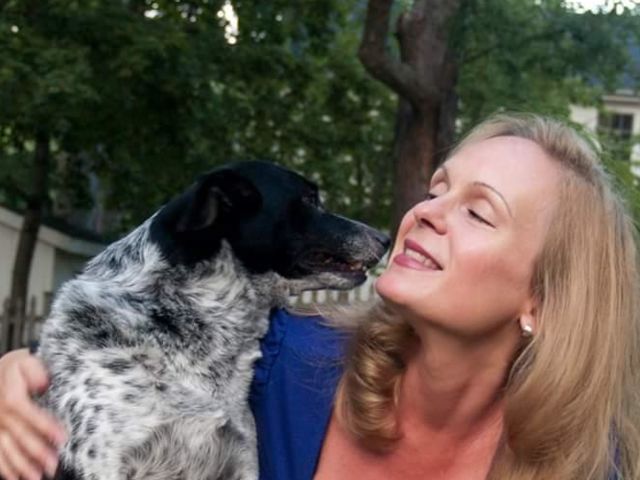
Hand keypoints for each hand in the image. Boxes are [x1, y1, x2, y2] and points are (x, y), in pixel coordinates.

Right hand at [0, 349, 64, 479]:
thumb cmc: (18, 367)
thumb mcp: (27, 361)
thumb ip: (35, 371)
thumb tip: (43, 384)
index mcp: (12, 397)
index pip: (30, 414)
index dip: (46, 427)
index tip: (62, 438)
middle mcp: (1, 415)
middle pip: (20, 436)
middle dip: (37, 452)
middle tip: (53, 465)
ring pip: (8, 449)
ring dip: (22, 465)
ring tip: (37, 477)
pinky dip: (5, 467)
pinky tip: (15, 478)